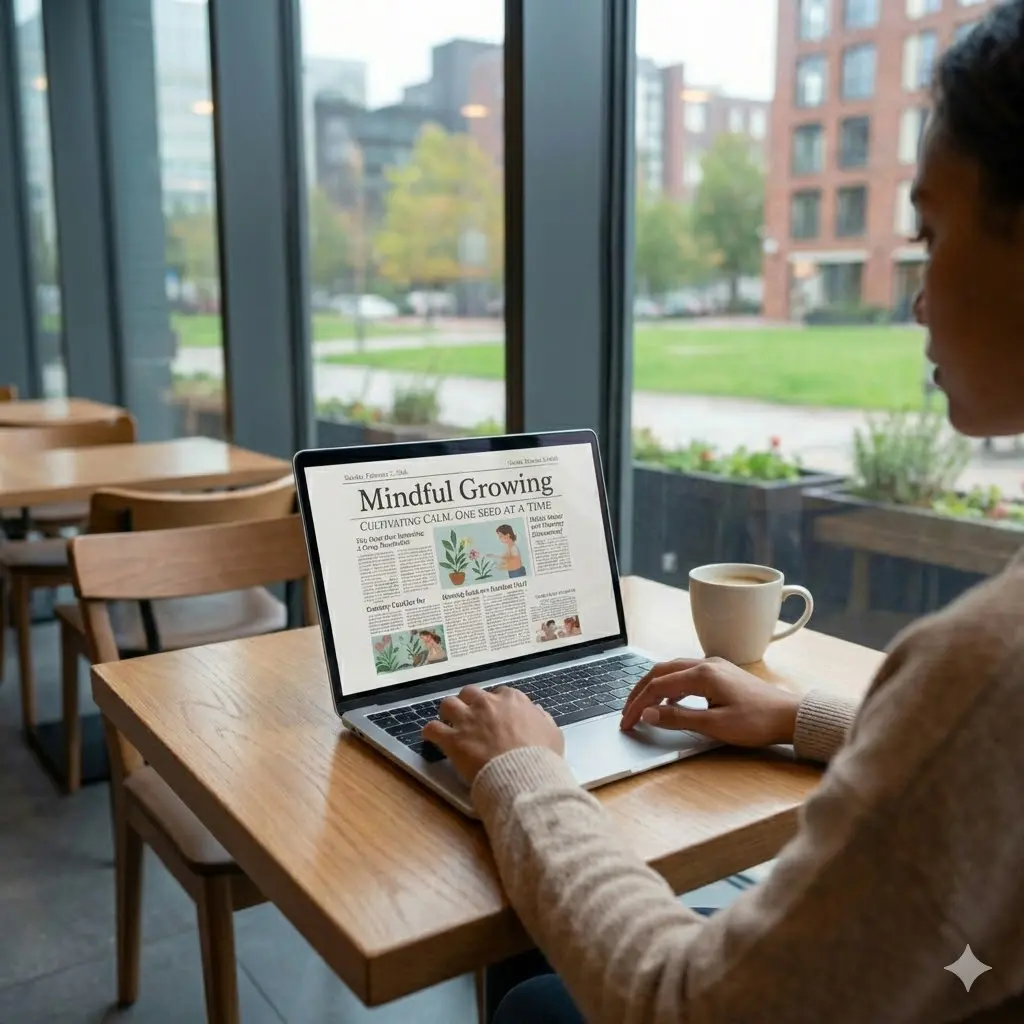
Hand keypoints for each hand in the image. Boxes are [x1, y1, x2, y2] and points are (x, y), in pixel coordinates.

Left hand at [423, 686, 564, 783]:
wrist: (523, 773)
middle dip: (468, 702)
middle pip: (470, 693)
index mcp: (512, 699)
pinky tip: (431, 737)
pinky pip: (433, 729)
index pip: (499, 693)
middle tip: (469, 716)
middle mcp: (487, 704)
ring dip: (447, 713)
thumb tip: (536, 711)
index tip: (495, 715)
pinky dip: (431, 732)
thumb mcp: (552, 733)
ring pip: (448, 704)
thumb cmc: (541, 755)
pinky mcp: (453, 739)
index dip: (495, 705)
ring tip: (448, 722)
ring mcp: (468, 720)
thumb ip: (542, 719)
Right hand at [620, 657, 799, 747]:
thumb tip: (648, 714)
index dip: (638, 705)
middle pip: (659, 672)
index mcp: (701, 675)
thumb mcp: (715, 726)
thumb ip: (679, 719)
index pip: (657, 687)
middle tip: (627, 712)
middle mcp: (705, 664)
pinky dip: (670, 686)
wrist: (791, 716)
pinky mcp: (721, 672)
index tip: (627, 723)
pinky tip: (670, 703)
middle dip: (639, 692)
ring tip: (642, 706)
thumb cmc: (757, 722)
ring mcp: (713, 666)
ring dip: (653, 686)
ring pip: (672, 670)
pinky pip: (685, 673)